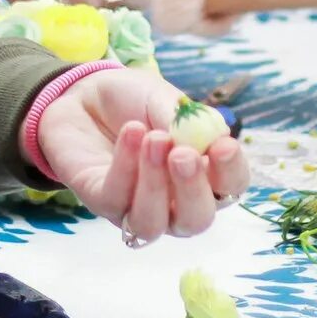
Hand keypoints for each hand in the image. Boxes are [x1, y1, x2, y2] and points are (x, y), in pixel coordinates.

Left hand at [35, 69, 250, 242]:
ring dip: (155, 184)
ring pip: (153, 223)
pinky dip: (125, 166)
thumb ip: (186, 121)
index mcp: (202, 175)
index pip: (230, 188)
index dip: (231, 173)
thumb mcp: (164, 99)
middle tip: (182, 154)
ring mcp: (136, 208)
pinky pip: (116, 199)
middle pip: (195, 220)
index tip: (223, 146)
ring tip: (153, 139)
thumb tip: (210, 139)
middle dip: (192, 190)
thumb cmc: (134, 101)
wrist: (84, 94)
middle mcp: (173, 202)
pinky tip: (131, 133)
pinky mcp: (102, 203)